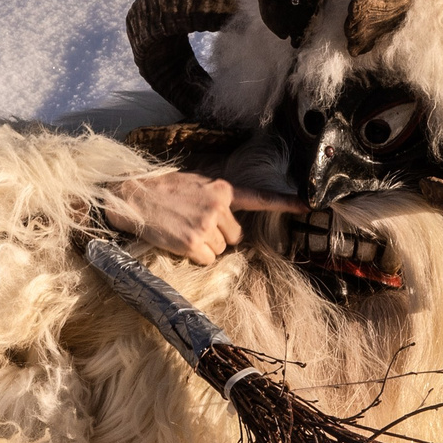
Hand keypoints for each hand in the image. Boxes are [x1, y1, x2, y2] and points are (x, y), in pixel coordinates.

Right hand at [102, 170, 306, 266]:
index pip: (260, 198)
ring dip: (206, 246)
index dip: (286, 203)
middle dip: (220, 235)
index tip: (309, 205)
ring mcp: (206, 226)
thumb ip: (217, 196)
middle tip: (195, 225)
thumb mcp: (194, 182)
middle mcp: (218, 207)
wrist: (132, 198)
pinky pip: (207, 259)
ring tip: (184, 230)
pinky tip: (179, 241)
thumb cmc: (162, 191)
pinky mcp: (193, 244)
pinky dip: (194, 256)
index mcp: (222, 189)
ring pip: (221, 249)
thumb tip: (229, 216)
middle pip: (236, 236)